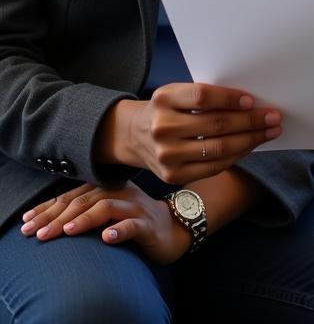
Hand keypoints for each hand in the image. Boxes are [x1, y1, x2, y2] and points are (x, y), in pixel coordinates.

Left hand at [20, 181, 190, 264]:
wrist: (174, 226)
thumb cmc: (135, 219)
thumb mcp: (109, 210)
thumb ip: (86, 208)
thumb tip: (48, 216)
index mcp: (108, 188)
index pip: (73, 196)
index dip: (48, 208)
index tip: (26, 222)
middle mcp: (120, 193)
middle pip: (86, 200)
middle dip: (58, 216)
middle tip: (37, 233)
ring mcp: (135, 207)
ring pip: (108, 208)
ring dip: (86, 219)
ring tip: (66, 230)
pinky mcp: (148, 225)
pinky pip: (134, 225)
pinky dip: (120, 230)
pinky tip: (108, 237)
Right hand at [97, 82, 281, 184]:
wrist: (133, 135)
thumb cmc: (168, 109)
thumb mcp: (177, 94)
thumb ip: (206, 96)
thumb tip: (251, 102)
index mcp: (164, 99)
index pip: (203, 97)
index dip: (230, 98)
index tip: (252, 100)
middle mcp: (162, 127)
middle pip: (216, 125)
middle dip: (251, 121)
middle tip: (274, 116)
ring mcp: (166, 155)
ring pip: (219, 149)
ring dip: (250, 140)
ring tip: (270, 131)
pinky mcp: (172, 176)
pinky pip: (213, 167)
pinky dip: (237, 156)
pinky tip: (251, 146)